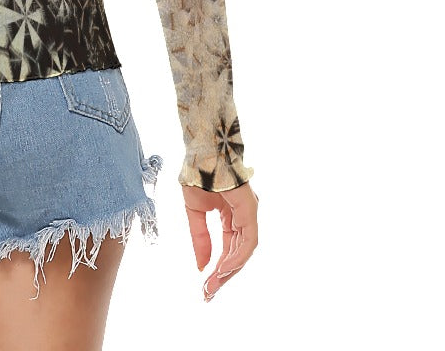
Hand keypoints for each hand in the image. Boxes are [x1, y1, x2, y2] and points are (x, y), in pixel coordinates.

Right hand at [181, 180, 258, 301]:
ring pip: (243, 250)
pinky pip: (247, 240)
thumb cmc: (197, 175)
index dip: (217, 268)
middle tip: (208, 294)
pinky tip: (223, 267)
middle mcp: (243, 217)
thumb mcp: (194, 212)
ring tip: (213, 284)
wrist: (201, 151)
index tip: (205, 286)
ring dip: (229, 270)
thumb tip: (202, 265)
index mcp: (231, 216)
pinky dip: (237, 256)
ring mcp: (248, 214)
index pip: (228, 248)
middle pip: (237, 253)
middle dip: (222, 275)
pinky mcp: (250, 210)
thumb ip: (200, 238)